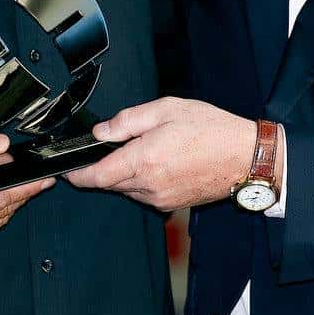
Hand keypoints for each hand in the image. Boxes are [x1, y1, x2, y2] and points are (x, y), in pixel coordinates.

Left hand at [65, 98, 256, 212]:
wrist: (244, 157)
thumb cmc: (211, 130)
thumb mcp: (166, 109)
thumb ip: (127, 120)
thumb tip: (100, 131)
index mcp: (144, 160)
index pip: (96, 176)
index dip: (77, 174)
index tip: (68, 169)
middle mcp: (149, 186)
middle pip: (109, 183)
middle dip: (104, 167)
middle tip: (117, 145)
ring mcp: (160, 199)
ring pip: (127, 189)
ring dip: (125, 173)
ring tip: (147, 149)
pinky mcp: (171, 204)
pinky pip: (144, 194)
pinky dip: (142, 180)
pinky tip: (160, 161)